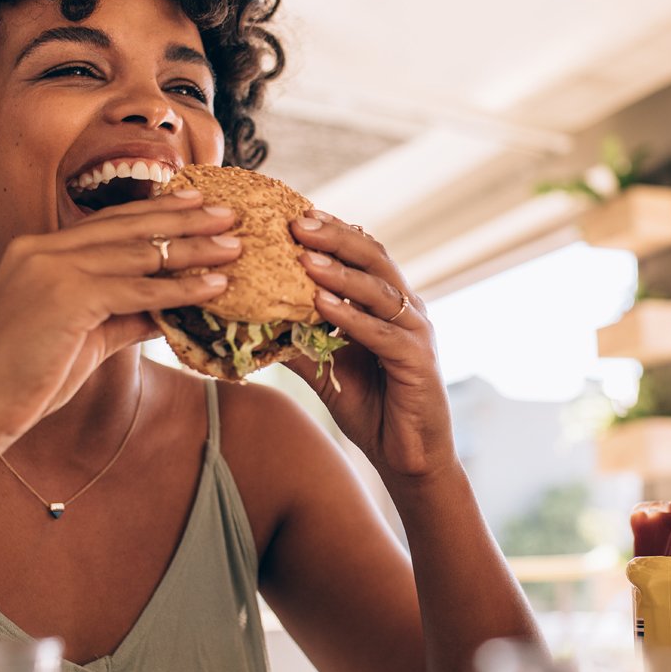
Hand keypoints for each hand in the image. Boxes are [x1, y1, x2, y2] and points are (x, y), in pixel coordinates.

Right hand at [0, 191, 240, 441]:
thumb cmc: (27, 378)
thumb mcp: (84, 336)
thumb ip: (124, 314)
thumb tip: (170, 309)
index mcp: (37, 250)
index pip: (108, 222)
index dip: (155, 211)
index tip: (196, 203)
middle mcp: (42, 249)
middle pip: (128, 226)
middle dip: (184, 218)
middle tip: (228, 213)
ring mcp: (51, 268)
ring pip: (139, 253)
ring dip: (193, 250)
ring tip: (234, 248)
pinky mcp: (66, 296)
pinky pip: (138, 289)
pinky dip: (180, 288)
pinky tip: (213, 286)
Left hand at [287, 210, 454, 477]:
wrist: (408, 457)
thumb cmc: (371, 408)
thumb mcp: (326, 368)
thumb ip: (300, 340)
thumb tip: (253, 320)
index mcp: (389, 303)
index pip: (363, 253)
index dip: (332, 231)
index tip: (294, 214)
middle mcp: (407, 309)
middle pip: (374, 258)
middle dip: (335, 237)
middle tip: (297, 221)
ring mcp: (416, 333)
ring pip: (379, 290)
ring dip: (340, 271)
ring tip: (305, 256)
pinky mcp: (417, 362)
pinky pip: (382, 333)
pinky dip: (351, 317)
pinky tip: (322, 305)